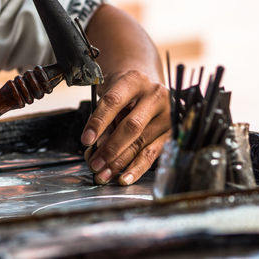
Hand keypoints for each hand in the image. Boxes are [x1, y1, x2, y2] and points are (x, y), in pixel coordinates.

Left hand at [81, 70, 170, 184]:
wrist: (146, 88)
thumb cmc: (124, 93)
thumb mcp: (110, 95)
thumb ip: (104, 119)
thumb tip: (96, 148)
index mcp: (134, 80)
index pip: (114, 101)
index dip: (99, 122)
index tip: (86, 140)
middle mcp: (155, 95)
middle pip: (131, 126)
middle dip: (110, 149)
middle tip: (94, 164)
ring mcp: (167, 114)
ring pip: (141, 143)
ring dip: (120, 163)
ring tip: (104, 175)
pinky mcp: (172, 132)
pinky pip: (152, 154)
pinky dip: (136, 168)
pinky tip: (124, 178)